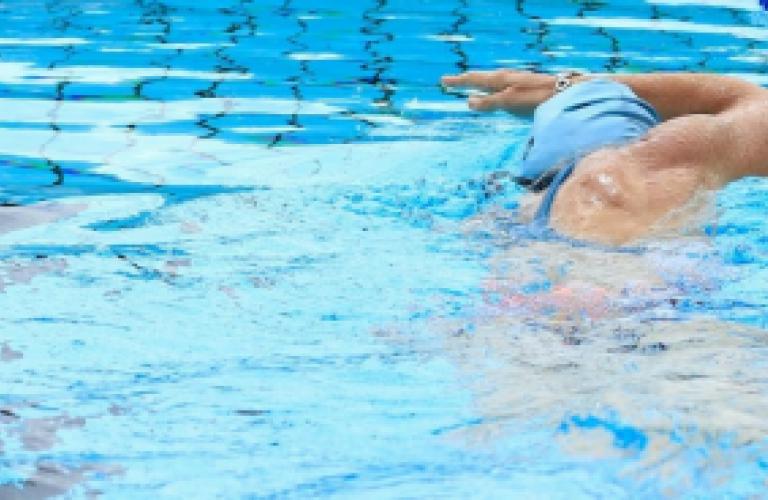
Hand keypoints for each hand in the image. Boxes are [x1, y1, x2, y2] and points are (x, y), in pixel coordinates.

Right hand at [441, 69, 556, 112]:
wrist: (565, 94)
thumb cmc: (536, 98)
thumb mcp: (509, 102)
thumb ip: (489, 102)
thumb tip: (469, 102)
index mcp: (500, 80)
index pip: (474, 79)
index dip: (459, 81)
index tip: (443, 81)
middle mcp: (506, 78)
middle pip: (481, 78)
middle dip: (464, 80)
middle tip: (448, 81)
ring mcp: (515, 82)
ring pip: (490, 80)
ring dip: (476, 82)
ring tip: (467, 84)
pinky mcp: (523, 89)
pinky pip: (499, 86)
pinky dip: (488, 87)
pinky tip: (494, 92)